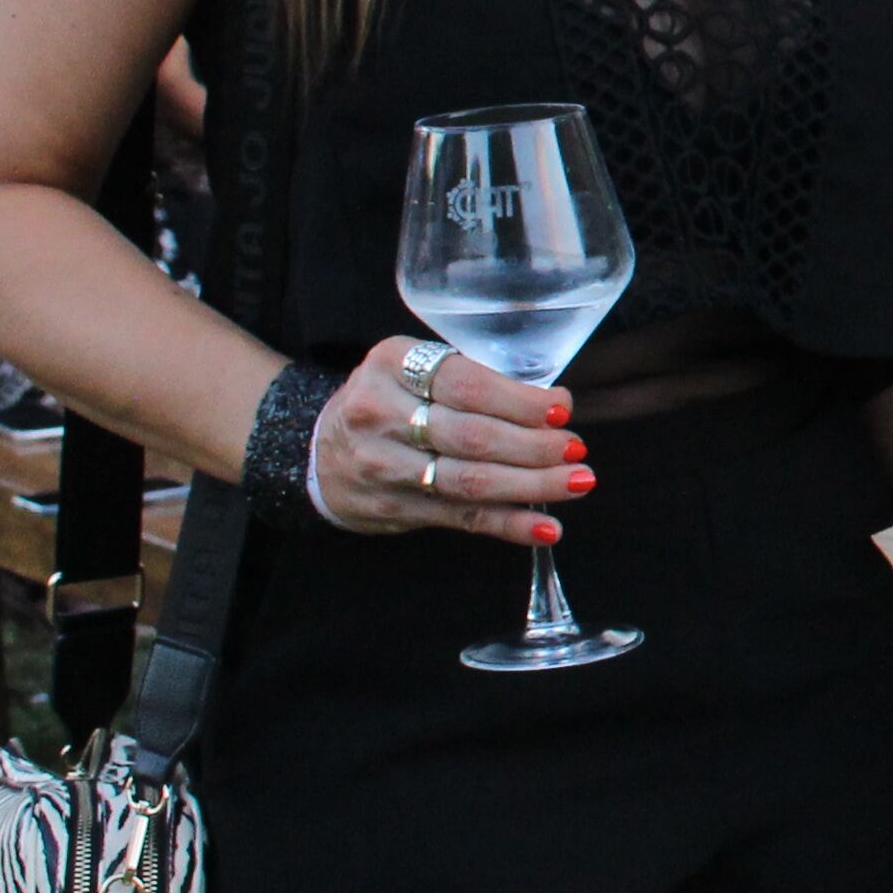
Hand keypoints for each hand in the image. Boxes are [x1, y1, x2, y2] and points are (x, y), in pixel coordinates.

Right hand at [307, 335, 589, 542]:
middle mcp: (380, 414)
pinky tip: (546, 527)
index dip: (519, 400)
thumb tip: (554, 405)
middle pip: (471, 435)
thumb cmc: (386, 401)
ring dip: (532, 485)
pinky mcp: (394, 508)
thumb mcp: (411, 369)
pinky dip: (508, 524)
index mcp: (391, 364)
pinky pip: (461, 517)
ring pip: (468, 480)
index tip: (561, 408)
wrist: (314, 450)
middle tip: (576, 448)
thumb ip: (471, 380)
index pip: (465, 384)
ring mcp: (384, 466)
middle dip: (534, 445)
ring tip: (577, 481)